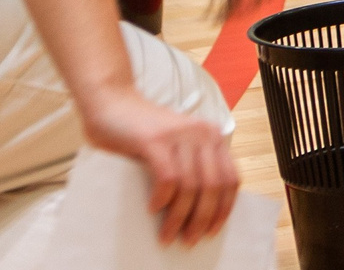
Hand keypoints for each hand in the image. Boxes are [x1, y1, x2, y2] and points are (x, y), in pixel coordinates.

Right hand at [77, 84, 238, 245]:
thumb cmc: (141, 132)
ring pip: (192, 186)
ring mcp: (180, 135)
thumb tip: (196, 212)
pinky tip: (154, 209)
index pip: (231, 178)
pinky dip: (163, 198)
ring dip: (180, 217)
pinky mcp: (155, 140)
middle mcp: (203, 134)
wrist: (112, 102)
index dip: (225, 208)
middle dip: (202, 218)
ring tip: (168, 235)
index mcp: (213, 137)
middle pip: (214, 186)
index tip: (213, 230)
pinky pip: (169, 176)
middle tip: (188, 240)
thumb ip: (190, 167)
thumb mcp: (176, 147)